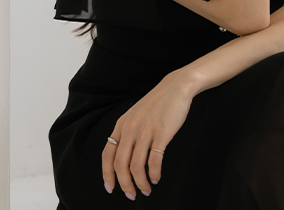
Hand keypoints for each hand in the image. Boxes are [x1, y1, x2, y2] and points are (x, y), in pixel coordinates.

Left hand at [102, 70, 193, 200]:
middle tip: (131, 195)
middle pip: (120, 165)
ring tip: (146, 189)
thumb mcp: (135, 115)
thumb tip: (123, 158)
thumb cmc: (156, 104)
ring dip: (140, 183)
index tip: (110, 188)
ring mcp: (145, 131)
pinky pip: (154, 161)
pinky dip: (154, 174)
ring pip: (136, 166)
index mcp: (121, 125)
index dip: (107, 174)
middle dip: (125, 184)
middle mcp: (130, 128)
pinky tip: (156, 177)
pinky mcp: (161, 133)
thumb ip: (127, 133)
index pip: (107, 154)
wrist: (175, 87)